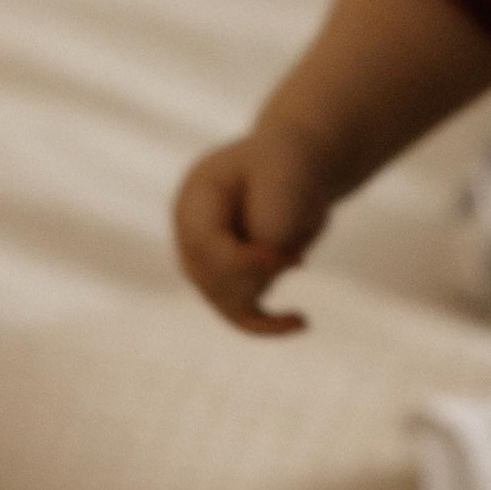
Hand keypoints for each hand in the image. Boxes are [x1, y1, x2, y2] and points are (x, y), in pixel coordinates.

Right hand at [173, 123, 335, 335]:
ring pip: (228, 301)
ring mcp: (203, 262)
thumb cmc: (289, 167)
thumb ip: (270, 227)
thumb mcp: (285, 181)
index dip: (248, 262)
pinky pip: (240, 316)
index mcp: (197, 195)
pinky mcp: (225, 284)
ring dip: (267, 285)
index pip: (205, 245)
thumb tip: (262, 280)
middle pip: (212, 279)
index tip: (295, 259)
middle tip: (298, 255)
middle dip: (260, 274)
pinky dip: (269, 324)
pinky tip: (302, 321)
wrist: (292, 165)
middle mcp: (189, 233)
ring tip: (297, 256)